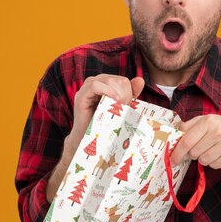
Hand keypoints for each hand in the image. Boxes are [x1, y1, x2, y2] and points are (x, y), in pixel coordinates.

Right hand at [46, 74, 143, 202]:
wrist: (90, 141)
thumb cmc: (106, 125)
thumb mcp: (122, 107)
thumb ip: (130, 93)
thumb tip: (140, 80)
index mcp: (105, 84)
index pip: (123, 80)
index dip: (129, 92)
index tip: (129, 106)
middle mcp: (95, 83)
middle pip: (117, 80)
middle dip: (124, 94)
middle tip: (123, 109)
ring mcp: (86, 89)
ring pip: (108, 80)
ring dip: (118, 94)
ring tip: (118, 108)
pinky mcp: (80, 96)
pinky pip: (94, 85)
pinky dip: (107, 91)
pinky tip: (113, 101)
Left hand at [171, 114, 220, 168]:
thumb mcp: (206, 120)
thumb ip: (189, 126)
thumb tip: (173, 133)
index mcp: (209, 121)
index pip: (187, 141)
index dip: (177, 153)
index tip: (172, 160)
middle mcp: (219, 132)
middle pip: (194, 153)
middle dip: (193, 153)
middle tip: (201, 148)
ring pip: (203, 161)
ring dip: (204, 158)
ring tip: (212, 150)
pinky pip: (213, 165)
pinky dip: (214, 162)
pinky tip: (220, 154)